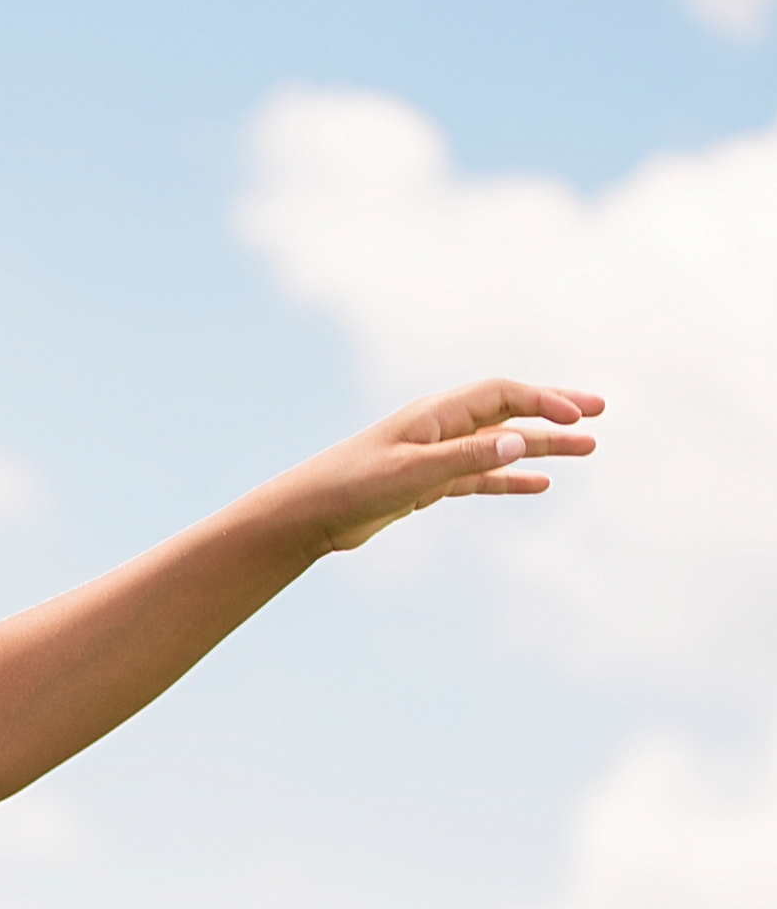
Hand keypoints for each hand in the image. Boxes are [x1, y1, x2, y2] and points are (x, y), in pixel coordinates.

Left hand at [295, 379, 602, 554]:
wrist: (308, 513)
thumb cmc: (351, 486)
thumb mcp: (413, 473)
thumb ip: (466, 458)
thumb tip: (520, 443)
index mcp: (438, 415)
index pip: (503, 395)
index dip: (543, 401)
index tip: (579, 416)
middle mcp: (441, 428)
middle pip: (510, 412)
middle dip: (555, 411)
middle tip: (600, 414)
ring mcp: (436, 455)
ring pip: (501, 446)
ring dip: (542, 448)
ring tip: (586, 451)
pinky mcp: (427, 483)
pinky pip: (480, 476)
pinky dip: (510, 478)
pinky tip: (539, 485)